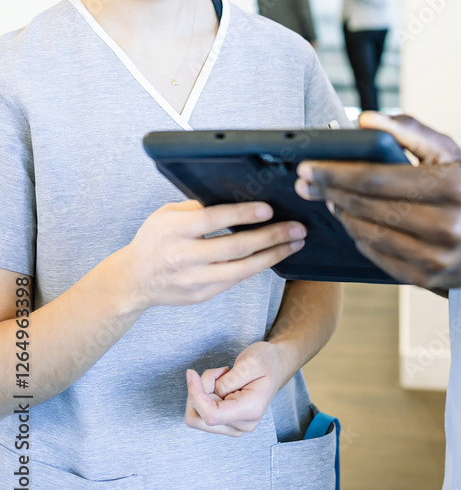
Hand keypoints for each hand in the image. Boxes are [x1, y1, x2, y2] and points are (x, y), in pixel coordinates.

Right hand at [122, 200, 305, 309]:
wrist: (134, 280)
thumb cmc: (155, 239)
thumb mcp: (167, 214)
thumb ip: (197, 206)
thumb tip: (235, 195)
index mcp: (175, 230)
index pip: (213, 220)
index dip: (242, 215)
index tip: (268, 209)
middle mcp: (184, 256)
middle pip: (235, 247)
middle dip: (271, 237)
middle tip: (297, 228)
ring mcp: (194, 280)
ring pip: (241, 269)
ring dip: (272, 256)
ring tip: (295, 243)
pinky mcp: (202, 295)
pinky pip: (235, 280)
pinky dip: (257, 268)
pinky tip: (274, 256)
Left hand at [185, 341, 289, 436]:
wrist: (275, 367)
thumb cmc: (266, 362)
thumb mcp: (251, 361)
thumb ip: (231, 379)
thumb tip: (210, 393)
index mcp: (250, 411)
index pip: (211, 416)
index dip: (196, 395)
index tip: (191, 373)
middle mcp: (241, 425)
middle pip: (199, 418)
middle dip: (199, 391)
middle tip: (218, 372)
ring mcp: (233, 426)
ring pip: (197, 416)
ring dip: (201, 392)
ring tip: (222, 376)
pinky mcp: (226, 423)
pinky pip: (201, 413)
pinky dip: (204, 395)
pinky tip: (220, 383)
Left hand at [294, 112, 460, 291]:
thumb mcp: (449, 153)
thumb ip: (408, 130)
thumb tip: (364, 119)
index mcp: (453, 186)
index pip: (379, 178)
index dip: (337, 171)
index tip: (309, 165)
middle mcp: (447, 225)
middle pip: (369, 206)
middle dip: (330, 190)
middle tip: (306, 180)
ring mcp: (436, 257)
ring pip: (368, 232)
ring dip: (341, 213)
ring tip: (328, 196)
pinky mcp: (426, 279)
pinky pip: (376, 255)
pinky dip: (357, 235)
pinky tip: (350, 219)